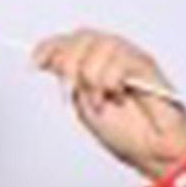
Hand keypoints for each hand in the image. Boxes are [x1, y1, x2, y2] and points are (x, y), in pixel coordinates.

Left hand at [32, 28, 185, 182]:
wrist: (151, 149)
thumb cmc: (125, 132)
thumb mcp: (83, 105)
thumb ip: (70, 81)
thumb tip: (49, 60)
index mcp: (94, 64)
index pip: (68, 41)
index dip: (49, 47)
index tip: (34, 64)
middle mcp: (111, 57)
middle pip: (81, 37)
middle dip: (69, 64)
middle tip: (72, 90)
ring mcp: (128, 58)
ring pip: (99, 46)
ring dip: (93, 79)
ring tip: (101, 101)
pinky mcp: (144, 64)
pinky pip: (119, 59)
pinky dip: (110, 82)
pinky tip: (118, 96)